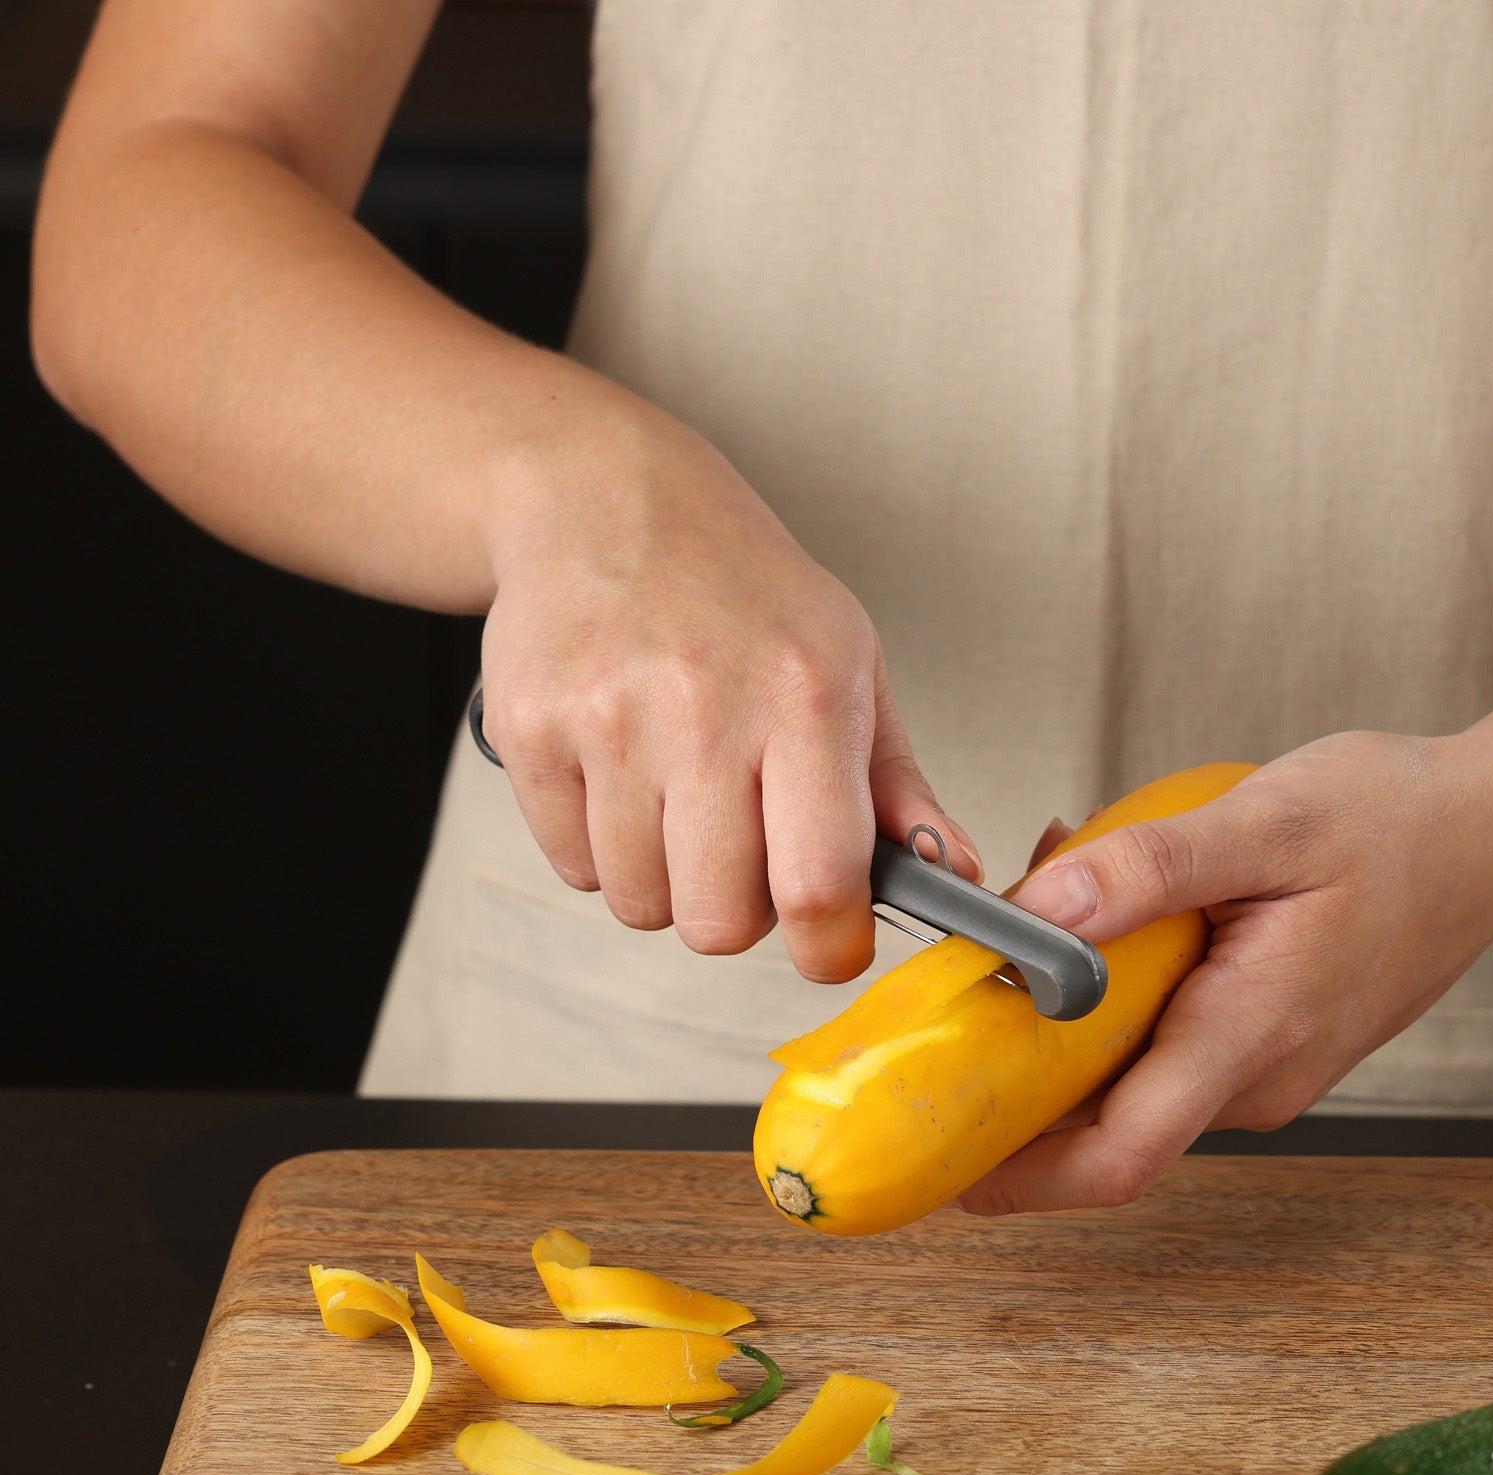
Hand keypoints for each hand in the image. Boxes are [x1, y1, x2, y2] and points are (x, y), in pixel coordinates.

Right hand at [476, 402, 977, 980]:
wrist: (604, 499)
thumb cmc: (743, 593)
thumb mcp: (850, 664)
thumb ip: (898, 786)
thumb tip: (952, 873)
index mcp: (805, 697)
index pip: (819, 884)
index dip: (828, 946)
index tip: (828, 943)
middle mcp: (703, 709)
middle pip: (720, 921)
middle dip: (739, 911)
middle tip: (743, 846)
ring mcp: (606, 721)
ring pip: (642, 905)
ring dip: (667, 881)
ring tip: (677, 799)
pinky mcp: (528, 731)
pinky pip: (575, 869)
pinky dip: (602, 850)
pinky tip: (621, 778)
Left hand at [958, 730, 1492, 1213]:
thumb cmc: (1400, 822)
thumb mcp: (1266, 820)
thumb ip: (1145, 870)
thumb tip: (1035, 916)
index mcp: (1250, 1038)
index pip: (1115, 1158)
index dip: (1017, 1177)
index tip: (937, 1155)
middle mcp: (1256, 1081)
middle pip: (1102, 1127)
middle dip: (1018, 1070)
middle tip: (962, 980)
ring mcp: (1265, 1072)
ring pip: (1130, 1082)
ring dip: (1067, 1022)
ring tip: (1048, 905)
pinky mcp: (1267, 1047)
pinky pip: (1166, 1049)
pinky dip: (1116, 1002)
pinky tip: (1111, 913)